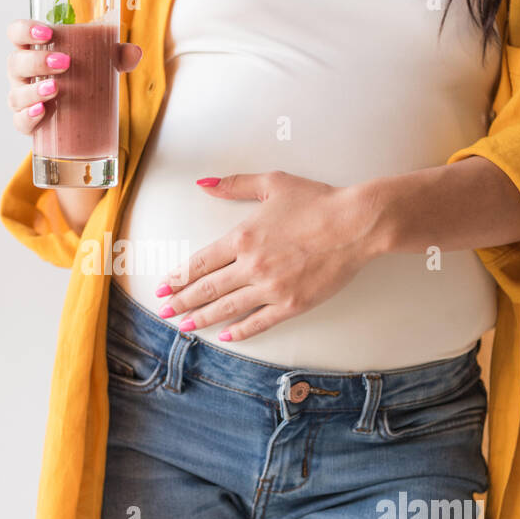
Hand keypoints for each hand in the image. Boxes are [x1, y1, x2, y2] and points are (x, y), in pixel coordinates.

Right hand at [5, 20, 141, 135]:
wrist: (75, 116)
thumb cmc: (79, 80)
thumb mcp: (99, 64)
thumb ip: (116, 56)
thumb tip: (135, 53)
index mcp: (33, 51)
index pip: (16, 34)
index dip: (25, 30)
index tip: (47, 32)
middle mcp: (22, 75)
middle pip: (16, 63)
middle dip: (37, 61)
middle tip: (64, 62)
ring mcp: (22, 99)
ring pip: (16, 94)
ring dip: (34, 91)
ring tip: (57, 88)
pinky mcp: (27, 124)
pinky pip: (20, 122)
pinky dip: (29, 117)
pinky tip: (42, 112)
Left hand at [154, 172, 389, 342]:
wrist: (357, 223)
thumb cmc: (317, 201)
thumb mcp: (273, 183)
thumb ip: (234, 185)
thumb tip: (203, 184)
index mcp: (243, 237)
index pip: (200, 262)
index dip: (178, 276)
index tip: (163, 286)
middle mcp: (252, 265)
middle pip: (207, 288)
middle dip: (181, 301)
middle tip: (164, 311)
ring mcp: (271, 288)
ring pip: (227, 308)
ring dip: (202, 319)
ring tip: (184, 326)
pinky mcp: (292, 304)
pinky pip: (259, 321)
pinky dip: (240, 331)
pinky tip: (225, 336)